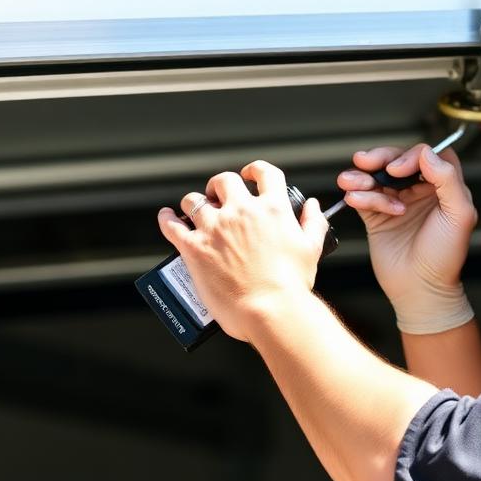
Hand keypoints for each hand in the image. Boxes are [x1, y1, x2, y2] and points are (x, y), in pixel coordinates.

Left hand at [157, 161, 327, 342]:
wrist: (270, 310)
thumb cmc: (292, 285)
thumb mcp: (311, 249)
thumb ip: (313, 222)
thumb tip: (313, 205)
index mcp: (272, 208)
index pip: (264, 173)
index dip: (255, 170)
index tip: (249, 175)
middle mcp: (241, 211)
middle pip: (223, 181)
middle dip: (219, 186)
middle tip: (219, 197)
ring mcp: (215, 228)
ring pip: (194, 200)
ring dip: (194, 202)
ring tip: (195, 210)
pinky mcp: (194, 247)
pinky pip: (172, 225)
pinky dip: (167, 218)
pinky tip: (168, 216)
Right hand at [336, 144, 476, 317]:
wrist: (421, 289)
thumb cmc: (445, 257)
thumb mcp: (459, 215)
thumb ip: (448, 180)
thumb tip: (427, 153)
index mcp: (442, 187)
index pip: (426, 156)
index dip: (411, 155)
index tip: (400, 169)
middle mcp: (418, 191)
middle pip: (396, 160)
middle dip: (380, 157)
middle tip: (365, 161)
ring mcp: (395, 202)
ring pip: (376, 176)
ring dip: (361, 176)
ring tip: (352, 182)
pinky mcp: (376, 217)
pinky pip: (363, 197)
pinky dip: (357, 195)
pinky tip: (355, 200)